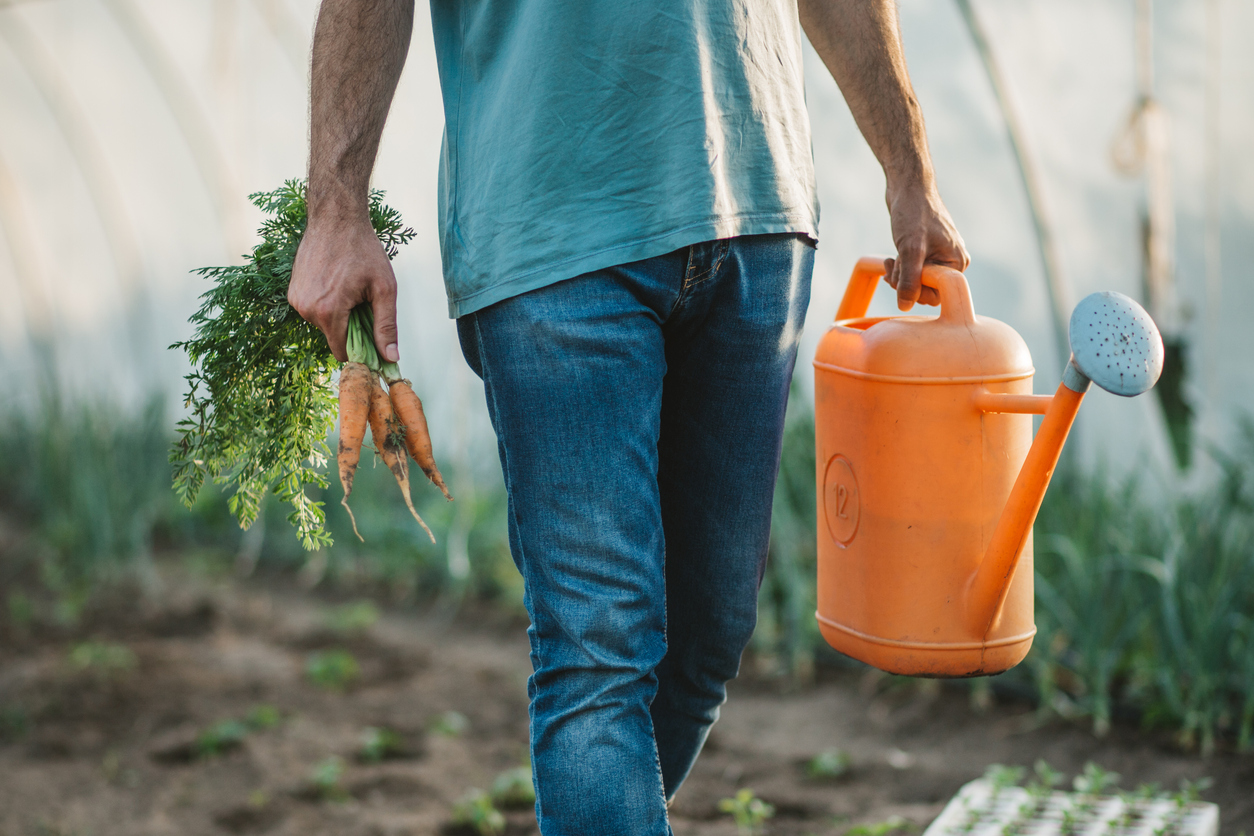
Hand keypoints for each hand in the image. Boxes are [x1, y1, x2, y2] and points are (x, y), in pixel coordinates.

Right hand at [289, 217, 398, 363]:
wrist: (336, 218)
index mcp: (328, 311)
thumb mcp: (384, 289)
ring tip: (349, 288)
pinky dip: (327, 304)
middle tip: (364, 302)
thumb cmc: (363, 249)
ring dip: (339, 315)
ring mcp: (296, 300)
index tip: (374, 340)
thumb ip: (387, 326)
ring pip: (324, 324)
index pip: (343, 352)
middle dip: (352, 328)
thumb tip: (390, 357)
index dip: (361, 351)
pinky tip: (336, 283)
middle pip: (334, 337)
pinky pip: (314, 310)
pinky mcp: (292, 291)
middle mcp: (306, 309)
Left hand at [883, 177, 968, 310]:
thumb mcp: (910, 250)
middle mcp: (951, 261)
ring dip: (900, 276)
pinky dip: (900, 268)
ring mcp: (938, 256)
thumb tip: (905, 306)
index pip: (937, 295)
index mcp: (956, 262)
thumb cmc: (913, 212)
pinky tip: (890, 260)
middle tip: (891, 268)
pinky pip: (913, 271)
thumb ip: (908, 280)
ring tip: (889, 261)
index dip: (915, 292)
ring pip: (917, 281)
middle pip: (926, 290)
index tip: (898, 277)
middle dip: (905, 283)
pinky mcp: (926, 251)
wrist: (908, 186)